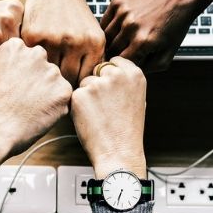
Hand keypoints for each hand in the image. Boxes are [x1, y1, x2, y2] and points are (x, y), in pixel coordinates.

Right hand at [0, 38, 72, 157]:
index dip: (22, 73)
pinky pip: (63, 98)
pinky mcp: (64, 90)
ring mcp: (52, 72)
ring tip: (30, 109)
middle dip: (37, 80)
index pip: (27, 56)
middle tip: (24, 99)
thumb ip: (11, 64)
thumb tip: (22, 67)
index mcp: (16, 46)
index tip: (14, 86)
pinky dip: (55, 107)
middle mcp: (36, 53)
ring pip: (54, 81)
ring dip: (48, 93)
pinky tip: (38, 115)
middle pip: (43, 66)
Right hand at [21, 0, 104, 85]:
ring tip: (43, 76)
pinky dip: (32, 62)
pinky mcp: (33, 36)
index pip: (86, 78)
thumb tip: (89, 89)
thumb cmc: (75, 13)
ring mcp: (53, 39)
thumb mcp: (92, 33)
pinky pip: (33, 60)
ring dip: (45, 74)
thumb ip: (93, 59)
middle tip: (55, 84)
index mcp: (94, 43)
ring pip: (49, 72)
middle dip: (61, 83)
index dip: (78, 86)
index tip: (71, 86)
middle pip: (68, 79)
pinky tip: (33, 62)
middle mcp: (75, 42)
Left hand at [71, 57, 146, 178]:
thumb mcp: (137, 99)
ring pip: (85, 83)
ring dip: (87, 95)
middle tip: (105, 106)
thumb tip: (111, 70)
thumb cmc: (127, 130)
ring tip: (100, 115)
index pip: (114, 61)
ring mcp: (97, 84)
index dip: (109, 75)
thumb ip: (125, 81)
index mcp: (134, 74)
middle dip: (97, 83)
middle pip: (98, 70)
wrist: (119, 152)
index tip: (111, 89)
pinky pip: (75, 95)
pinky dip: (79, 106)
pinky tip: (90, 119)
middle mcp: (116, 75)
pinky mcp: (80, 95)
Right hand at [100, 0, 203, 72]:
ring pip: (105, 36)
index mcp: (143, 41)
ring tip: (121, 42)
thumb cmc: (175, 25)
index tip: (125, 66)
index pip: (121, 63)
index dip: (122, 66)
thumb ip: (149, 68)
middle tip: (122, 55)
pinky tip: (119, 29)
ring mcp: (123, 12)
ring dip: (110, 42)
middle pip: (111, 50)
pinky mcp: (118, 1)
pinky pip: (104, 21)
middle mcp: (131, 26)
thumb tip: (129, 72)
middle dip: (115, 55)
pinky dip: (108, 27)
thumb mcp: (168, 54)